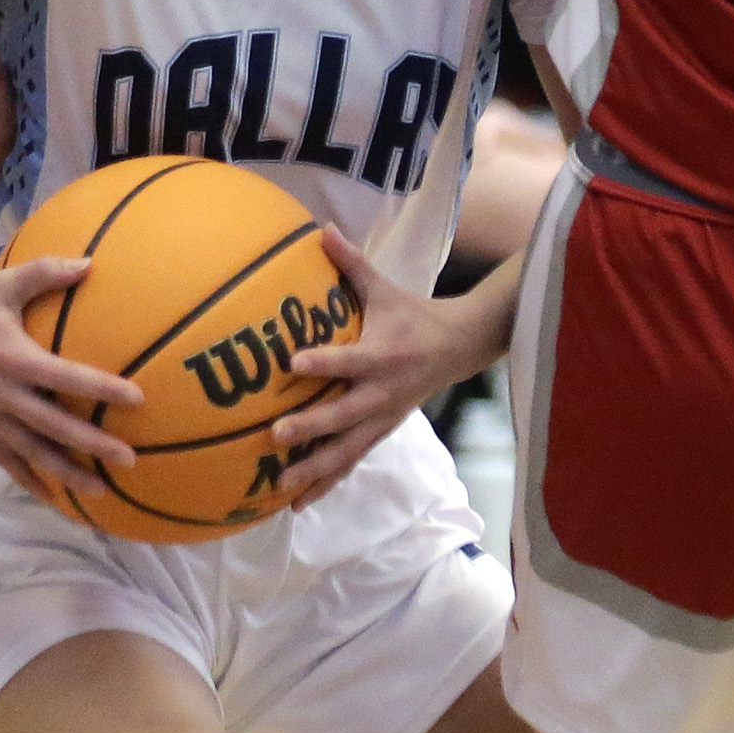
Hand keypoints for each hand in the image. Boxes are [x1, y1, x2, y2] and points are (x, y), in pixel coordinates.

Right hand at [0, 256, 142, 497]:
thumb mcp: (2, 282)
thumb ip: (47, 273)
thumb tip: (90, 263)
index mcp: (12, 358)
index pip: (66, 378)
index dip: (102, 389)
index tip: (138, 399)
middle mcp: (0, 393)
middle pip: (54, 426)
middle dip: (93, 445)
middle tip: (129, 459)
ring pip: (31, 451)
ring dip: (65, 472)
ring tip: (100, 490)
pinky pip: (3, 457)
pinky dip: (27, 478)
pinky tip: (49, 495)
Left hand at [271, 232, 492, 505]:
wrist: (459, 348)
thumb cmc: (412, 315)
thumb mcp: (386, 288)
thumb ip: (351, 264)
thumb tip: (320, 228)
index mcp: (384, 354)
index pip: (349, 360)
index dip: (323, 361)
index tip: (292, 362)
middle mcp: (383, 393)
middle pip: (344, 415)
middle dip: (311, 428)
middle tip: (275, 435)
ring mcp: (382, 419)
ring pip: (347, 451)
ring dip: (314, 470)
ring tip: (279, 485)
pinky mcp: (381, 433)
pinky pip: (351, 462)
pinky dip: (326, 483)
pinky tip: (297, 504)